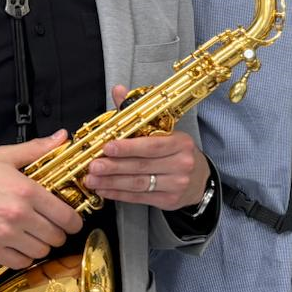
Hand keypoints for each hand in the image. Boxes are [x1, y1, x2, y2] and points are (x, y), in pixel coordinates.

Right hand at [0, 131, 82, 268]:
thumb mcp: (1, 157)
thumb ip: (36, 150)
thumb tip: (62, 137)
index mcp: (25, 191)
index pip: (65, 215)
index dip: (74, 221)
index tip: (72, 221)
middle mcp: (17, 215)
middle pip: (56, 236)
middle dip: (59, 233)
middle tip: (53, 227)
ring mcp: (3, 235)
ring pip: (41, 251)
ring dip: (43, 245)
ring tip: (36, 236)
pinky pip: (21, 263)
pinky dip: (25, 257)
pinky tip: (20, 246)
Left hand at [82, 85, 210, 210]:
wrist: (199, 179)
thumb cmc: (175, 151)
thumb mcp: (163, 131)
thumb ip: (136, 112)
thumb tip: (118, 90)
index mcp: (180, 142)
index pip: (152, 146)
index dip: (128, 147)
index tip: (107, 147)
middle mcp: (182, 163)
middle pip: (142, 166)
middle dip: (113, 166)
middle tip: (92, 166)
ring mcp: (176, 184)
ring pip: (138, 184)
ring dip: (112, 182)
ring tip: (92, 180)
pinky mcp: (169, 200)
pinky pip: (139, 197)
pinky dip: (119, 194)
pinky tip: (104, 190)